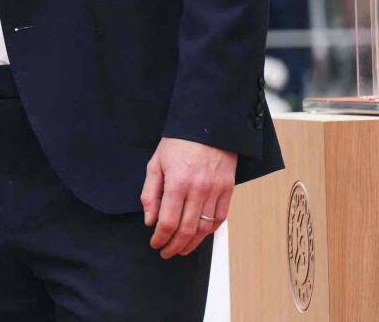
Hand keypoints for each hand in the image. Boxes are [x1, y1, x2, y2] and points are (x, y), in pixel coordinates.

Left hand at [142, 137, 236, 257]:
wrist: (207, 126)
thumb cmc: (178, 143)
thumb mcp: (155, 163)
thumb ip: (150, 193)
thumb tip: (150, 220)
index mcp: (177, 183)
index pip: (168, 221)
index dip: (160, 238)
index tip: (155, 243)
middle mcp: (198, 190)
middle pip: (186, 230)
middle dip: (174, 245)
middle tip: (166, 252)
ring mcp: (216, 191)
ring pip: (205, 229)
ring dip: (192, 244)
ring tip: (181, 249)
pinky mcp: (228, 190)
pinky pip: (220, 218)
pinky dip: (210, 232)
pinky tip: (200, 236)